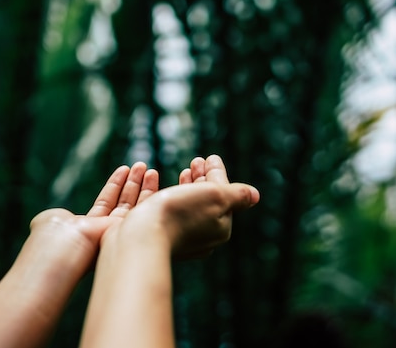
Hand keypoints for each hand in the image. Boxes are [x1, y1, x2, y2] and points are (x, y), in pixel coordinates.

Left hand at [26, 162, 158, 279]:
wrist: (63, 252)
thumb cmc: (52, 239)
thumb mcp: (53, 220)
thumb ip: (63, 216)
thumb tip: (64, 216)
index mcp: (88, 230)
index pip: (105, 203)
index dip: (115, 186)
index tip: (123, 169)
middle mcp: (105, 232)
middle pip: (123, 203)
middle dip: (132, 184)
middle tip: (141, 166)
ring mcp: (119, 232)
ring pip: (134, 205)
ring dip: (141, 185)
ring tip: (145, 166)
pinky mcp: (130, 231)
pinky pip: (141, 209)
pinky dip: (148, 192)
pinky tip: (150, 176)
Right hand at [80, 155, 258, 347]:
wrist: (140, 238)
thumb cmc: (180, 213)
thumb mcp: (216, 196)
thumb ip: (238, 195)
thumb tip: (255, 195)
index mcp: (220, 228)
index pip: (224, 195)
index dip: (217, 174)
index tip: (210, 157)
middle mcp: (202, 237)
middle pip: (205, 202)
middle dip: (202, 179)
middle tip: (196, 161)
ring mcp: (178, 238)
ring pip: (185, 206)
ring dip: (186, 185)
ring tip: (183, 170)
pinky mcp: (155, 236)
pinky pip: (165, 210)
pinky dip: (166, 194)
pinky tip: (157, 184)